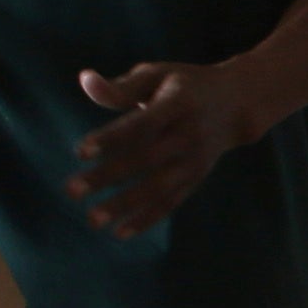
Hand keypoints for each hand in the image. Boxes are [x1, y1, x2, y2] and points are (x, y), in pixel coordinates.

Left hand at [68, 60, 247, 236]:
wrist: (236, 104)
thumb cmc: (183, 85)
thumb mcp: (157, 75)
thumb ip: (121, 86)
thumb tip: (85, 81)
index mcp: (178, 103)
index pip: (142, 124)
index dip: (111, 138)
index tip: (80, 152)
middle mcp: (190, 133)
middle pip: (146, 159)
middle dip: (108, 176)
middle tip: (71, 191)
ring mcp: (196, 159)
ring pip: (159, 187)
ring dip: (125, 205)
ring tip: (92, 220)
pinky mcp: (196, 178)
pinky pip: (171, 202)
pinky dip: (147, 219)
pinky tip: (119, 232)